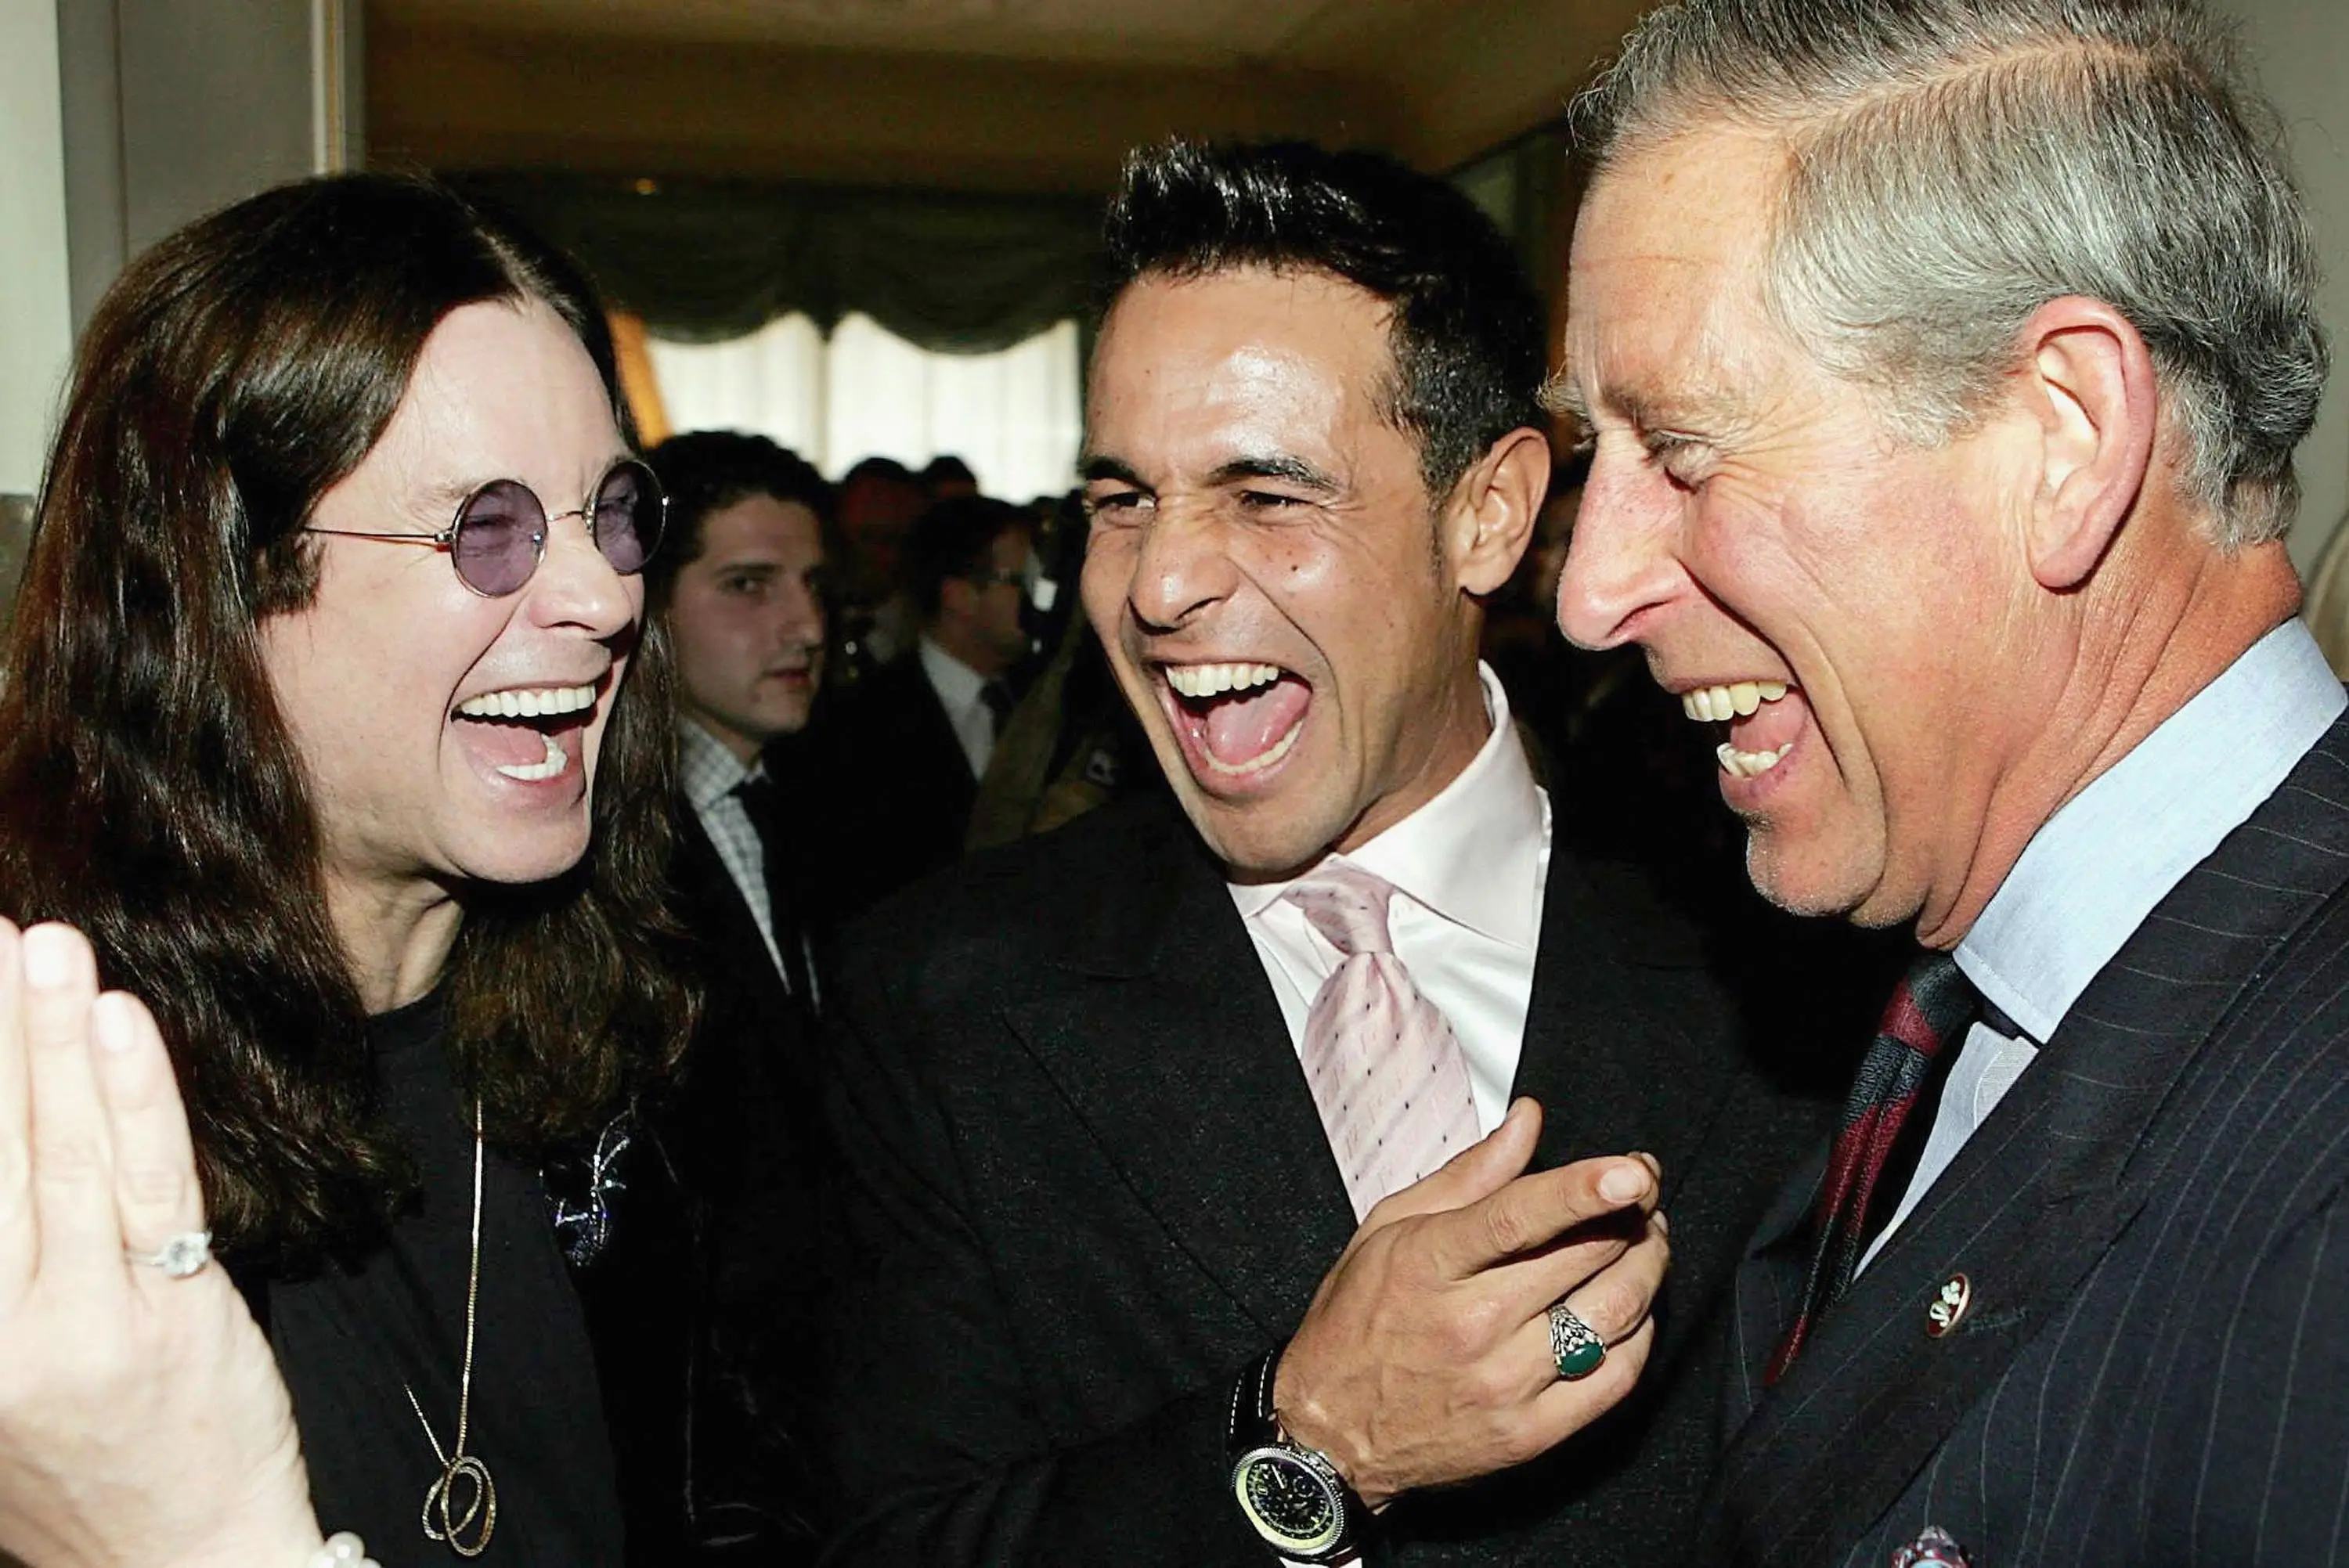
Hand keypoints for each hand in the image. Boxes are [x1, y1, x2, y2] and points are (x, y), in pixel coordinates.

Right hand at [0, 921, 322, 1567]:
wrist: (180, 1565)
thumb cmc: (76, 1463)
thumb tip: (4, 1134)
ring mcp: (79, 1325)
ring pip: (58, 1155)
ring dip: (45, 1040)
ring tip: (39, 946)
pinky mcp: (170, 1316)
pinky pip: (151, 1187)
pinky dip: (135, 1096)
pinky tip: (119, 1022)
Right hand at [1274, 1098, 1667, 1508]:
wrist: (1331, 1431)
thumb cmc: (1356, 1321)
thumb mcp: (1389, 1228)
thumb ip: (1469, 1173)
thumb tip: (1528, 1120)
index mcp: (1429, 1263)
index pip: (1519, 1217)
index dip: (1583, 1190)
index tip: (1633, 1171)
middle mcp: (1470, 1324)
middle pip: (1583, 1259)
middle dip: (1632, 1215)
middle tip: (1640, 1191)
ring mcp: (1504, 1383)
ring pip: (1611, 1315)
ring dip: (1647, 1268)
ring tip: (1648, 1241)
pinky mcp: (1529, 1432)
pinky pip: (1614, 1378)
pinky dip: (1638, 1335)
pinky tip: (1631, 1310)